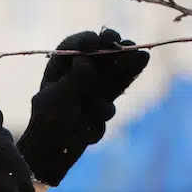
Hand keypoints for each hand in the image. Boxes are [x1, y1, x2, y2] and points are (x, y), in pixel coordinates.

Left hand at [17, 28, 149, 186]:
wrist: (56, 151)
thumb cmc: (50, 122)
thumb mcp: (59, 98)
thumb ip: (75, 79)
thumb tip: (86, 61)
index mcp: (58, 68)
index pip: (73, 47)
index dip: (86, 40)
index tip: (96, 41)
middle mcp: (76, 74)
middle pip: (97, 55)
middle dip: (111, 47)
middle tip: (121, 42)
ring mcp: (92, 87)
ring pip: (112, 70)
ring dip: (126, 61)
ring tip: (141, 54)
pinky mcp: (104, 101)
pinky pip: (119, 87)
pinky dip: (129, 77)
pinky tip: (141, 62)